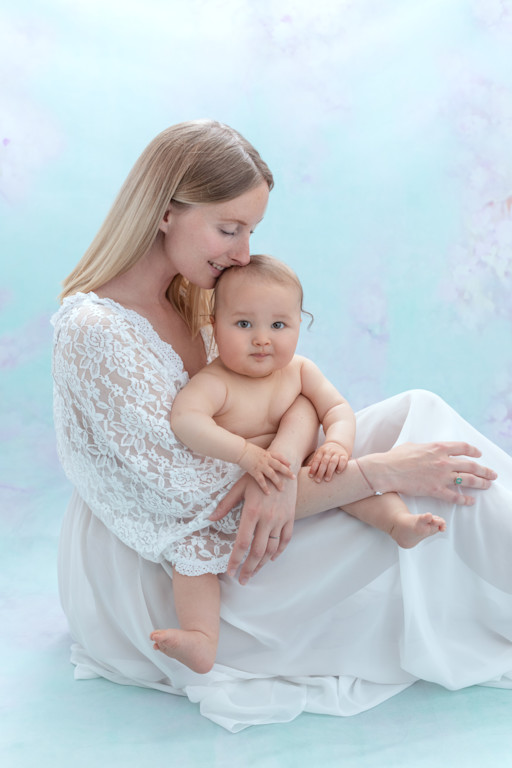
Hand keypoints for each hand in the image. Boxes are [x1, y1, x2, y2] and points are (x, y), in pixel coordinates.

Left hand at [209, 473, 296, 583]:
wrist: (283, 466)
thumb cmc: (257, 475)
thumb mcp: (239, 487)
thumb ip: (225, 505)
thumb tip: (210, 518)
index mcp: (252, 512)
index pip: (242, 543)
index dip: (235, 560)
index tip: (229, 571)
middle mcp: (267, 519)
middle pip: (257, 552)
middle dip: (249, 569)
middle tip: (241, 580)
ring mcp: (280, 519)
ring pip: (272, 549)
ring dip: (262, 564)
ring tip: (254, 572)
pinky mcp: (290, 518)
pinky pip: (285, 539)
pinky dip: (279, 552)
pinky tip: (271, 559)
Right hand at [238, 442, 295, 493]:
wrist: (239, 450)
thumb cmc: (246, 450)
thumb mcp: (258, 450)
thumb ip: (265, 455)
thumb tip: (268, 459)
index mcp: (267, 453)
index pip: (279, 456)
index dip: (285, 461)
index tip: (290, 465)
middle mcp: (266, 459)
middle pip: (279, 466)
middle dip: (287, 472)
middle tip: (294, 477)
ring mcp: (261, 465)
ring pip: (272, 475)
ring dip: (278, 482)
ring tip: (282, 489)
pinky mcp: (254, 471)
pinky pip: (261, 480)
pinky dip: (265, 487)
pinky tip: (268, 493)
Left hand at [307, 441, 348, 481]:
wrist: (338, 444)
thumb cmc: (326, 452)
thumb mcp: (319, 454)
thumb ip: (314, 461)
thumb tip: (306, 469)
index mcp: (321, 451)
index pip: (316, 460)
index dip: (313, 468)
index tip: (310, 476)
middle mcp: (329, 451)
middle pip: (324, 462)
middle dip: (320, 472)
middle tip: (318, 480)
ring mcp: (337, 453)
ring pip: (333, 462)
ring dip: (329, 471)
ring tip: (327, 479)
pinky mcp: (344, 455)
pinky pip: (343, 460)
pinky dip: (340, 466)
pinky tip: (338, 472)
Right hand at [367, 441, 497, 505]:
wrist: (386, 470)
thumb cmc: (396, 457)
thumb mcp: (414, 445)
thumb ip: (426, 448)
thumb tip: (429, 450)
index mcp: (438, 448)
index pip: (463, 448)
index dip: (474, 451)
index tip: (479, 454)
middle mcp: (444, 461)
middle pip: (471, 465)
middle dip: (484, 470)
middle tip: (492, 474)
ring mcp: (441, 476)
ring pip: (468, 480)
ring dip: (480, 483)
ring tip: (487, 485)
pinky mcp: (435, 490)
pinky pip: (455, 496)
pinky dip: (465, 499)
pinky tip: (471, 501)